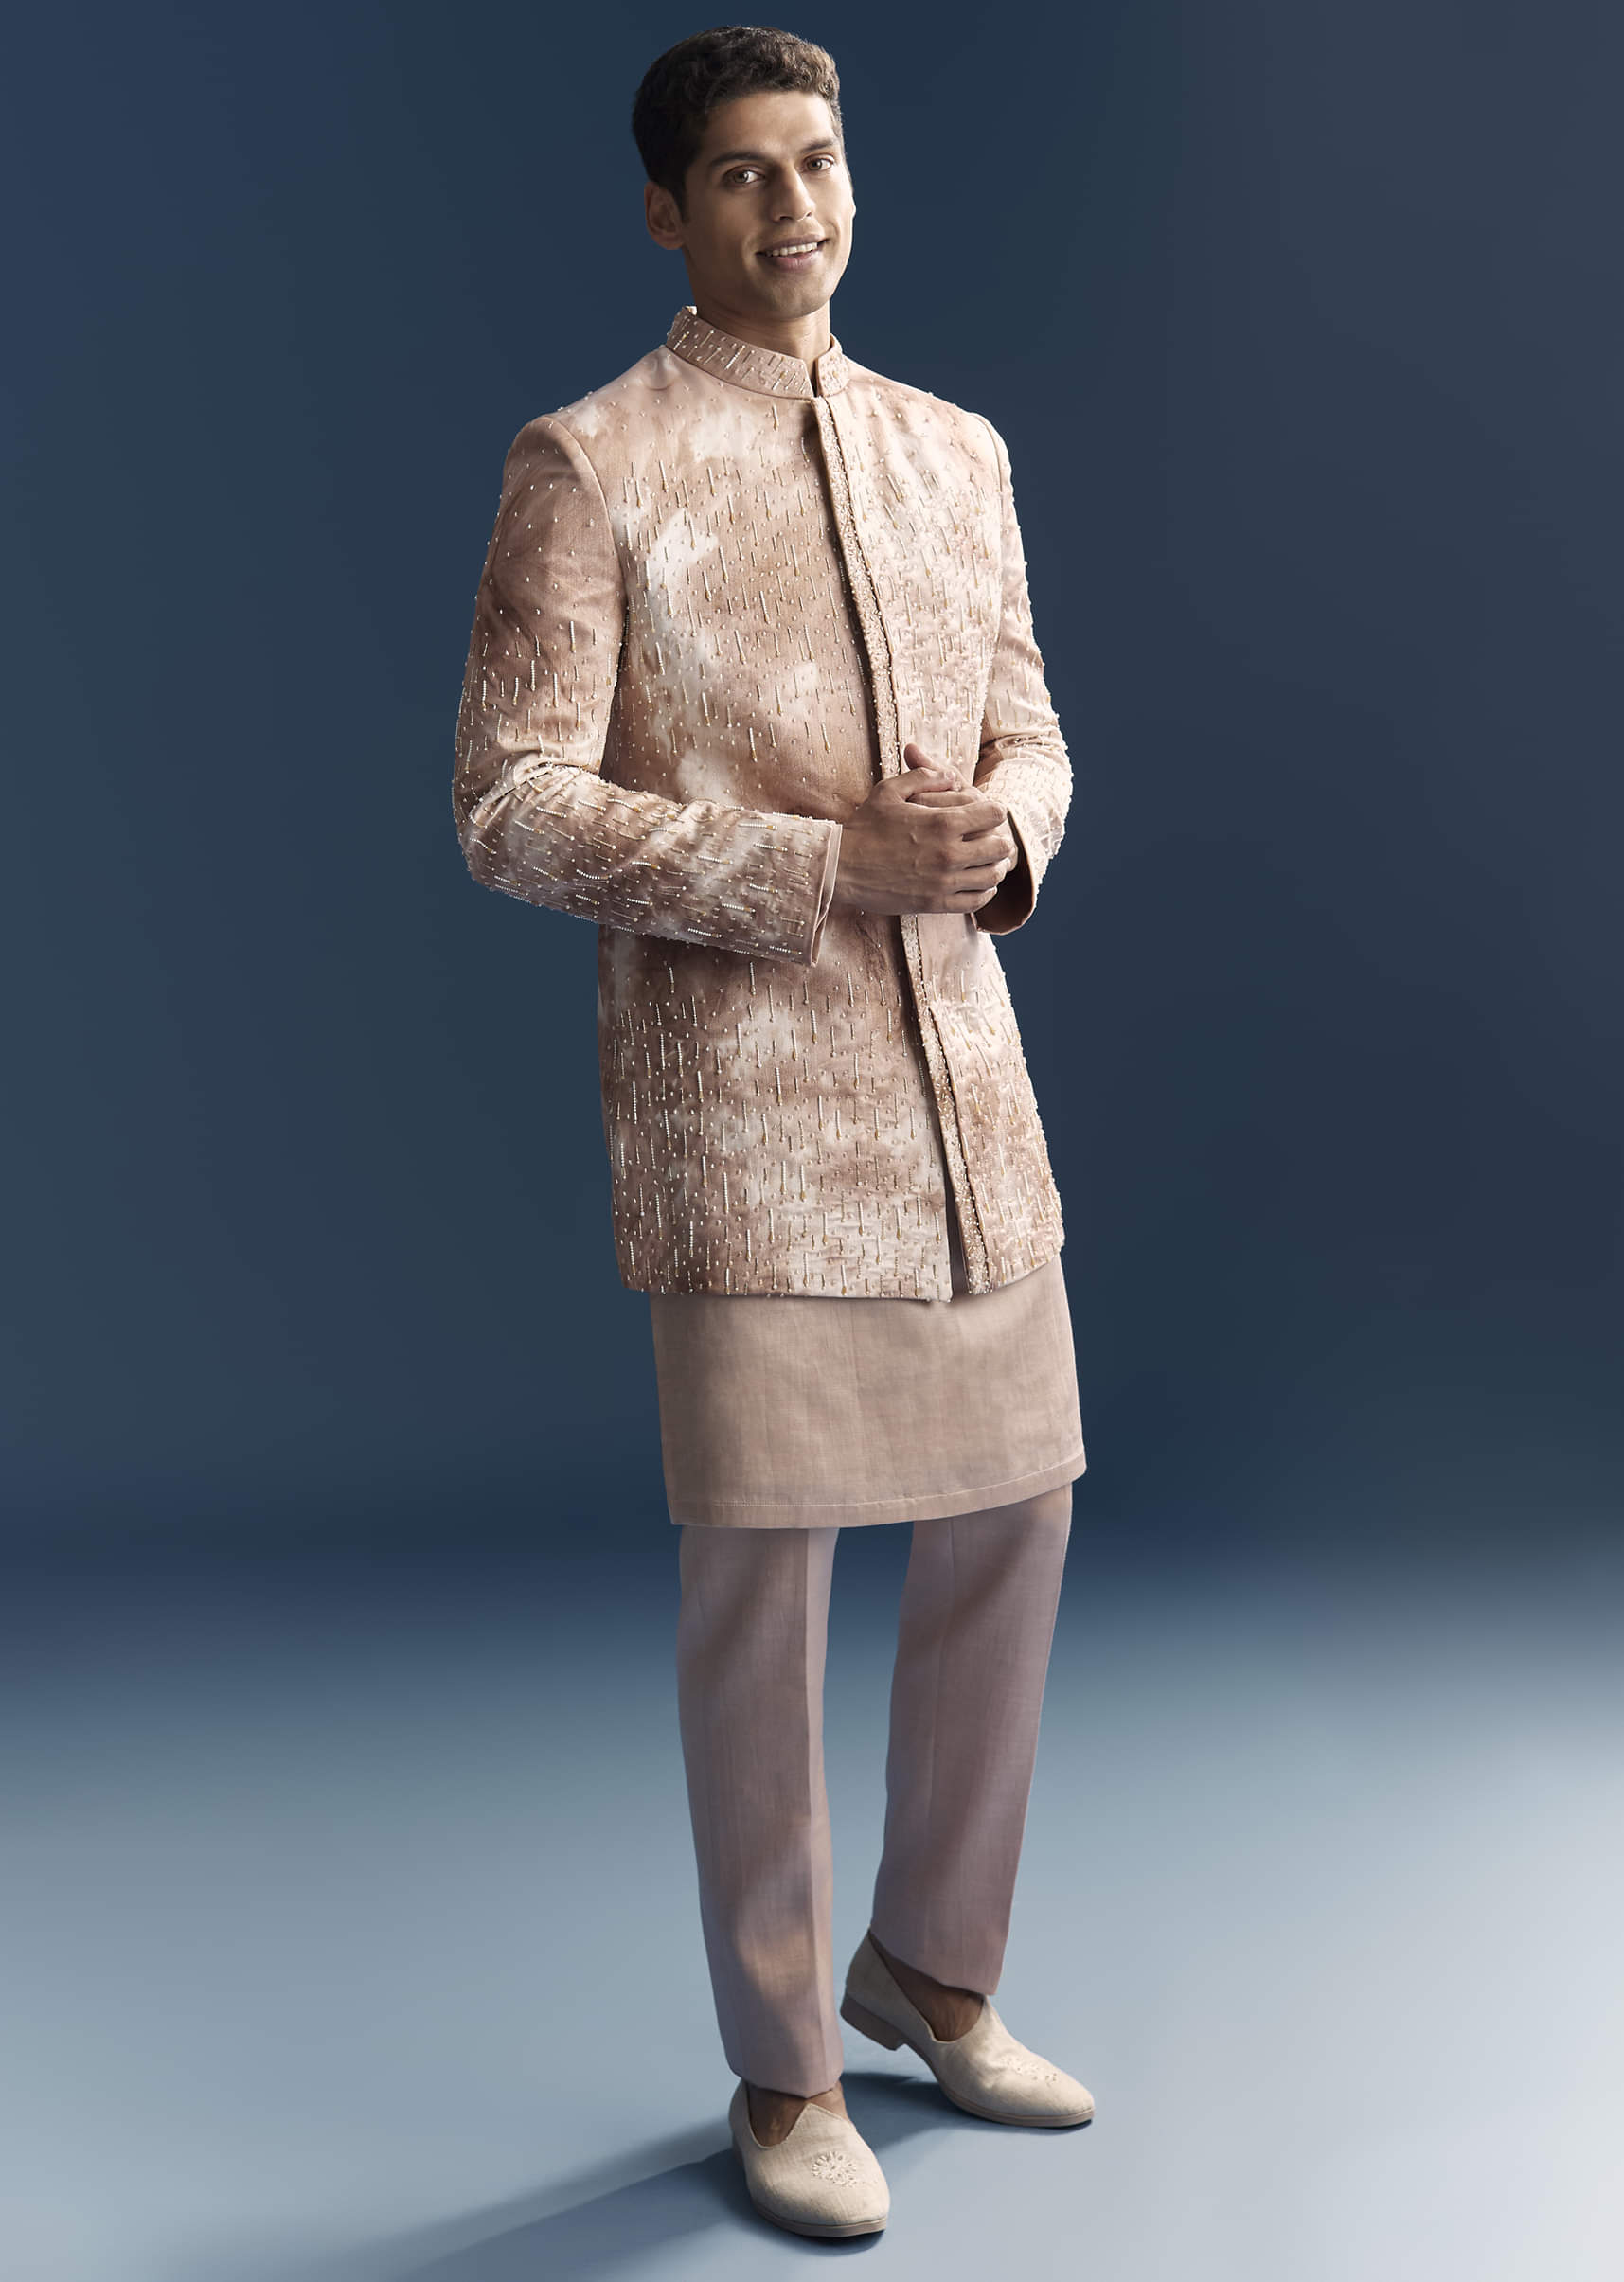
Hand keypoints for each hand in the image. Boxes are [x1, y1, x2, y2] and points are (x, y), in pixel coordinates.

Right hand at [831, 743, 1017, 915]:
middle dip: (1000, 839)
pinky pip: (975, 902)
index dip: (995, 810)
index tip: (989, 812)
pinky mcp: (935, 903)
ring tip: (989, 862)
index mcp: (942, 822)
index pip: (994, 814)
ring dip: (995, 867)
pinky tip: (979, 885)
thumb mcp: (889, 790)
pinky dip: (984, 893)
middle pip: (1000, 847)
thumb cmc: (863, 827)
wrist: (840, 868)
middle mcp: (949, 853)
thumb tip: (949, 776)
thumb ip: (923, 776)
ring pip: (992, 877)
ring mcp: (943, 882)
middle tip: (994, 838)